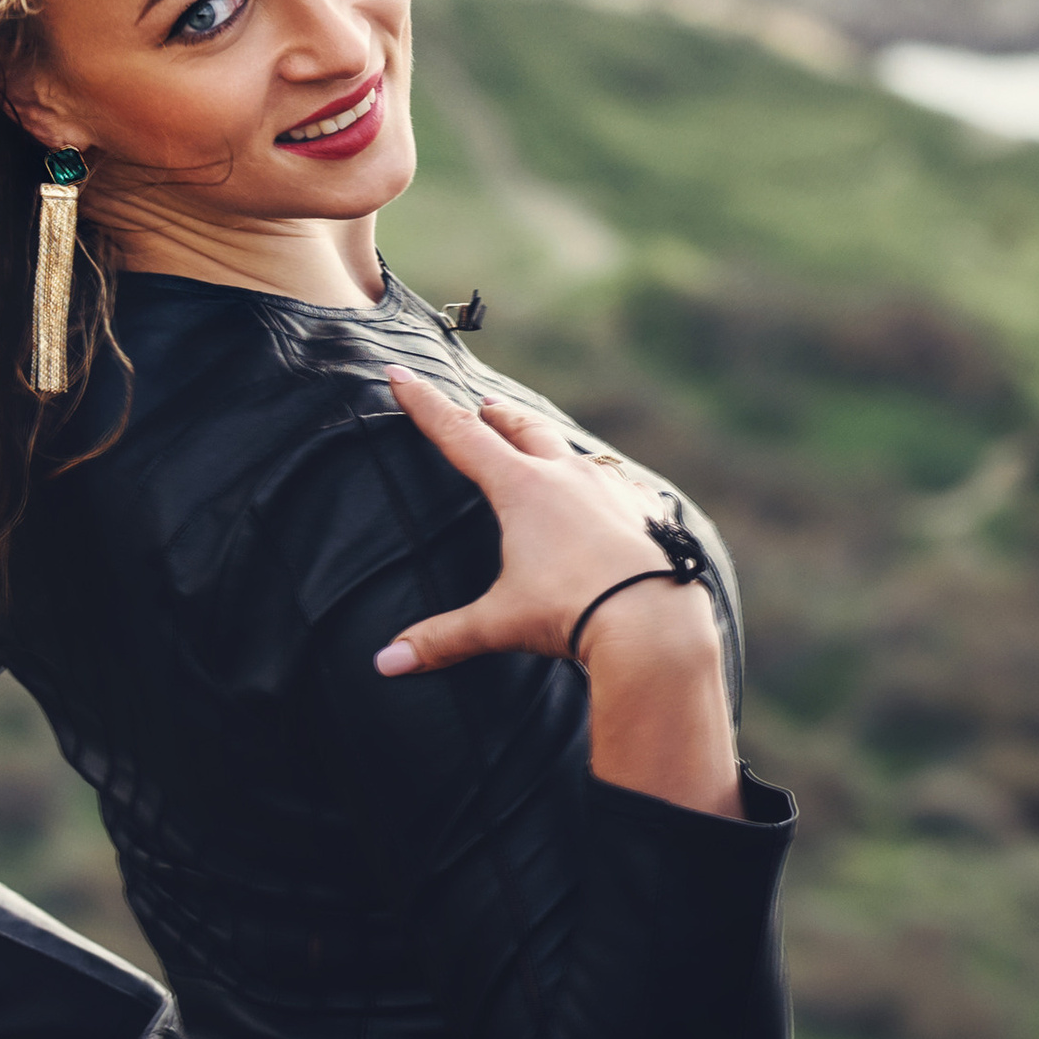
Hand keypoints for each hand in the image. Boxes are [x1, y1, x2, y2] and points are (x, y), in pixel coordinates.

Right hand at [370, 369, 739, 814]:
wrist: (654, 621)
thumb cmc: (572, 615)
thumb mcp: (500, 624)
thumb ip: (441, 639)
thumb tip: (385, 664)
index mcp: (521, 489)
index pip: (459, 435)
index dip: (425, 404)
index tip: (401, 374)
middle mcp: (566, 475)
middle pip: (523, 430)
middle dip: (498, 416)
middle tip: (485, 405)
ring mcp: (611, 487)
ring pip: (576, 452)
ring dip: (554, 446)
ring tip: (547, 448)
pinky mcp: (646, 509)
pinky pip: (622, 486)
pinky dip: (607, 484)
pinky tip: (612, 494)